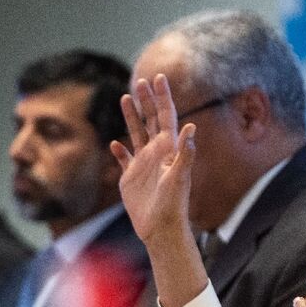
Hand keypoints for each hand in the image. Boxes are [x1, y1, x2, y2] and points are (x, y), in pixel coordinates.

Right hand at [110, 75, 205, 306]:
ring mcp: (144, 165)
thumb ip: (186, 154)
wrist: (162, 229)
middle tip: (141, 79)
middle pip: (151, 121)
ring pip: (137, 135)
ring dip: (132, 117)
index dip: (162, 97)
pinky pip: (125, 160)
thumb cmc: (173, 205)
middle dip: (147, 100)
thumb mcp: (179, 178)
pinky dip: (120, 151)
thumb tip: (191, 128)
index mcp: (170, 150)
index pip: (167, 117)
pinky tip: (114, 144)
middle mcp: (158, 154)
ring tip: (126, 98)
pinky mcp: (131, 179)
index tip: (159, 77)